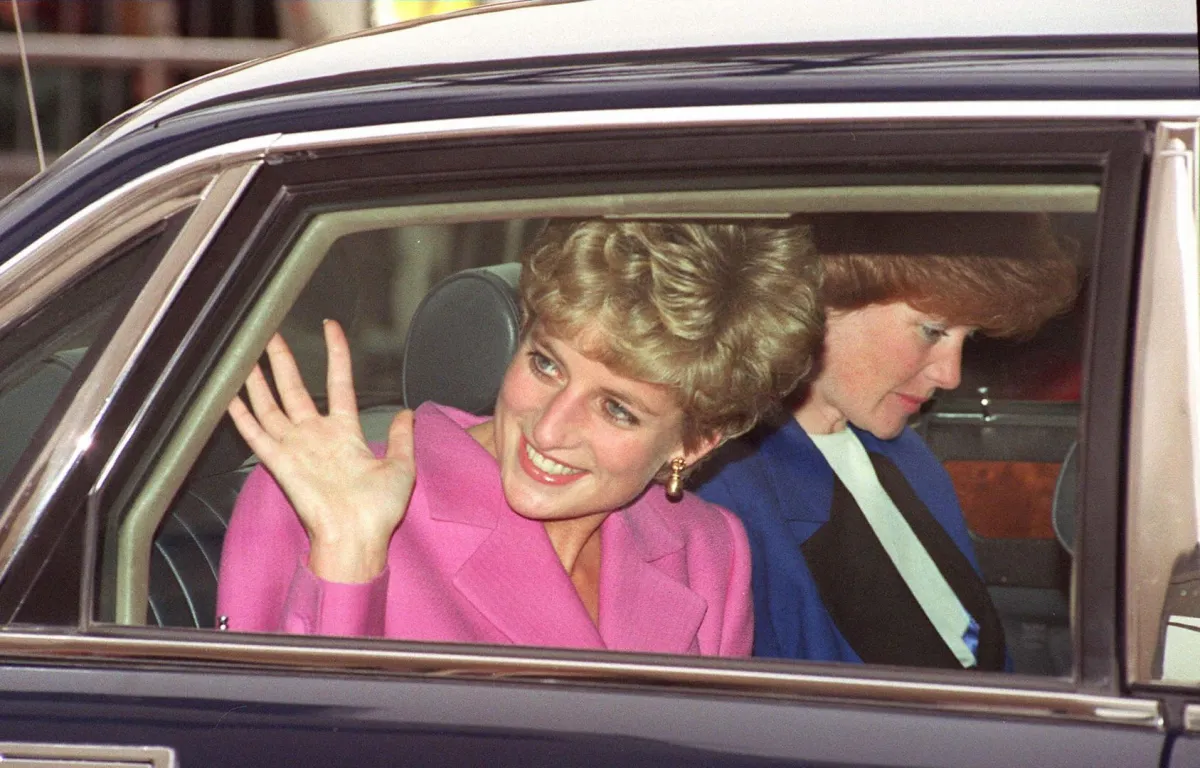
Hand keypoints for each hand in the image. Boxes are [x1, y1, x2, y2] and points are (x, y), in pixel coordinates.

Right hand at [227, 320, 414, 582]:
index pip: (338, 383)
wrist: (357, 538)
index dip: (335, 354)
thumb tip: (407, 413)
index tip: (330, 329)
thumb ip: (400, 437)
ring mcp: (296, 448)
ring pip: (271, 405)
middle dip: (282, 361)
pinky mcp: (280, 462)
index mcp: (346, 434)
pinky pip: (256, 434)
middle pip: (294, 389)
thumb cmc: (378, 511)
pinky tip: (228, 396)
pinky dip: (241, 415)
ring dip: (257, 380)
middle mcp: (317, 437)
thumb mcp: (401, 467)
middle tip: (270, 335)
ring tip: (245, 354)